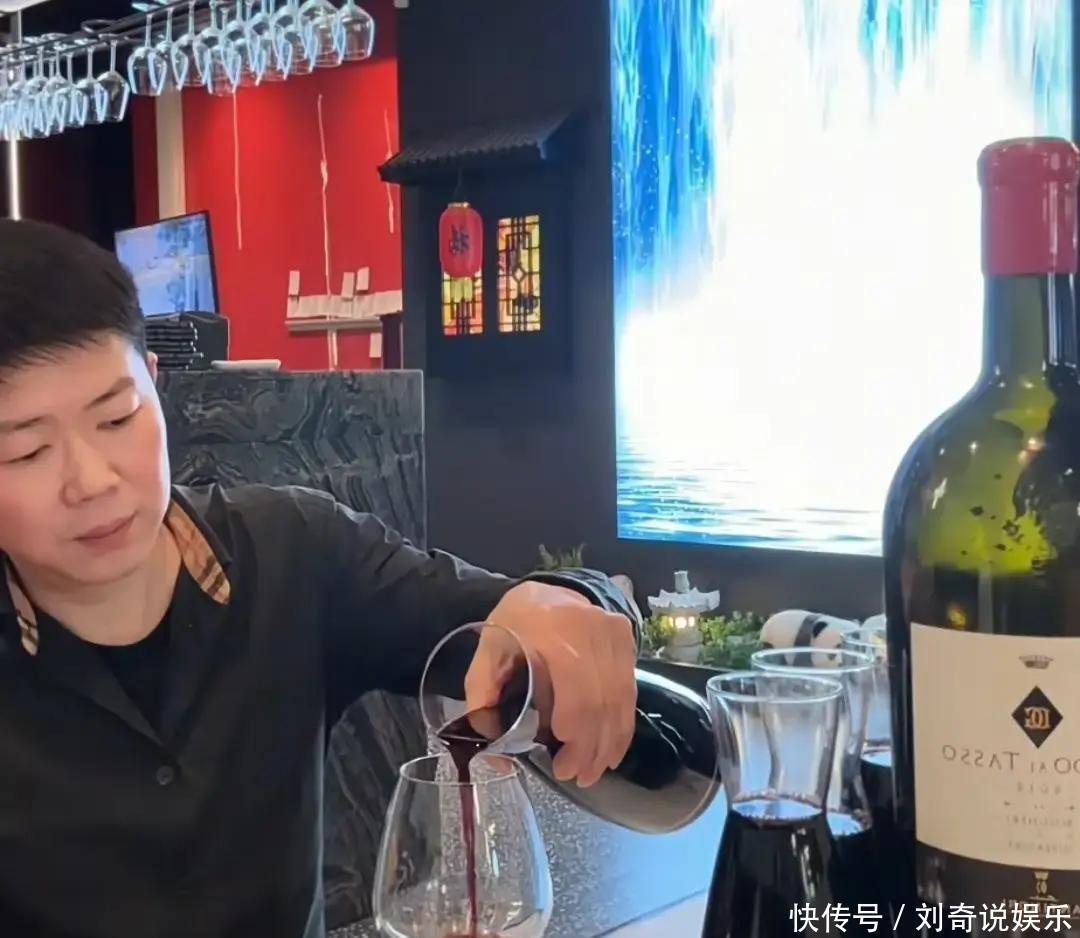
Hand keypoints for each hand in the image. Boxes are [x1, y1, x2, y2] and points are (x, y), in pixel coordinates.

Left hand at [464, 581, 637, 787]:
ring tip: (591, 772)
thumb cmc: (515, 623)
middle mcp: (591, 630)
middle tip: (575, 776)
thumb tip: (493, 755)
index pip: (577, 692)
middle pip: (601, 702)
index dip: (575, 735)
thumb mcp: (488, 652)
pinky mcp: (628, 642)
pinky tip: (611, 751)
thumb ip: (482, 699)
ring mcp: (614, 635)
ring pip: (620, 701)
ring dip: (608, 744)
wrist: (550, 589)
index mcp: (553, 631)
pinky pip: (629, 693)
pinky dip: (622, 726)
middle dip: (590, 749)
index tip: (560, 766)